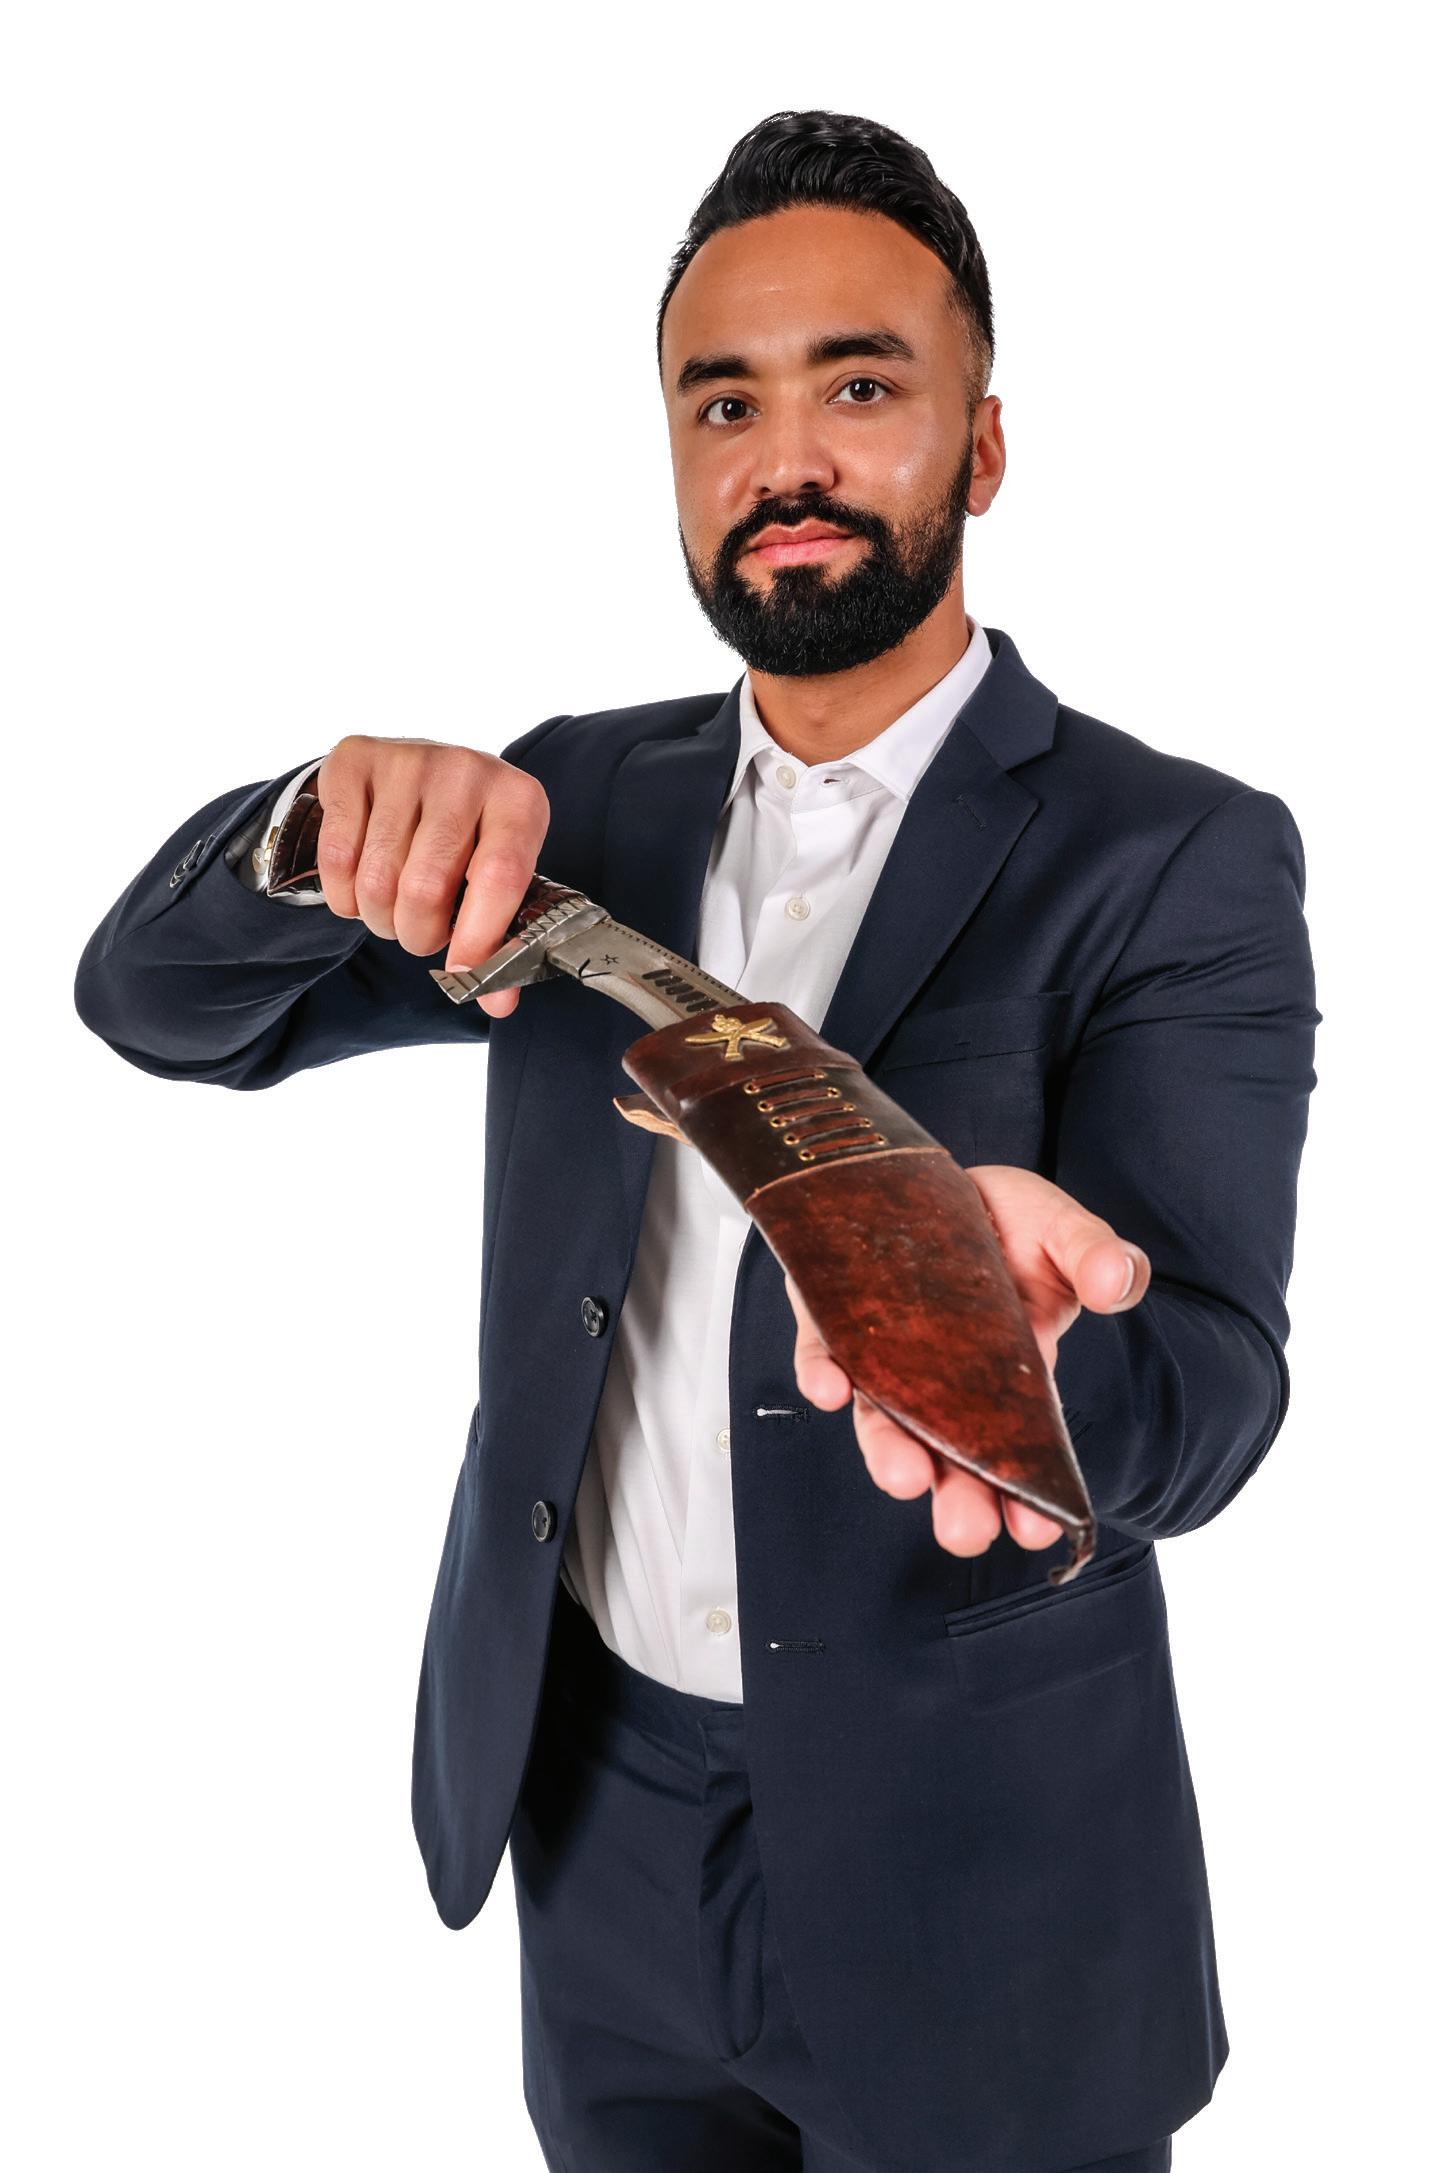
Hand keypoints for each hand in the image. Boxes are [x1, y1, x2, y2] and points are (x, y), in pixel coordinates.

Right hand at [311, 735, 550, 1015]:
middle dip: (417, 934)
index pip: (499, 876)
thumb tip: (497, 1002)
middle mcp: (466, 770)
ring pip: (378, 879)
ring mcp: (407, 760)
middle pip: (426, 886)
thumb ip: (501, 940)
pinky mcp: (355, 760)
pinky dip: (344, 895)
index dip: (479, 937)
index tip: (463, 975)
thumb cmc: (467, 840)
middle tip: (420, 934)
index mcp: (519, 801)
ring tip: (393, 909)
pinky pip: (337, 857)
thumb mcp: (496, 879)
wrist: (421, 773)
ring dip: (379, 918)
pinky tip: (361, 885)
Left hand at [783, 1165, 1150, 1558]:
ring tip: (904, 1478)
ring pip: (880, 1415)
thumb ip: (1096, 1255)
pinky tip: (830, 1387)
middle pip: (946, 1451)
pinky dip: (821, 1372)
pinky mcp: (830, 1312)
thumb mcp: (1062, 1229)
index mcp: (1010, 1370)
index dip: (1026, 1493)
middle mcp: (942, 1375)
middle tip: (965, 1532)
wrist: (926, 1173)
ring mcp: (884, 1348)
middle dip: (957, 1496)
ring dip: (888, 1450)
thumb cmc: (1006, 1218)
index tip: (1037, 1528)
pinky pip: (820, 1352)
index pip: (1019, 1445)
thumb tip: (1118, 1282)